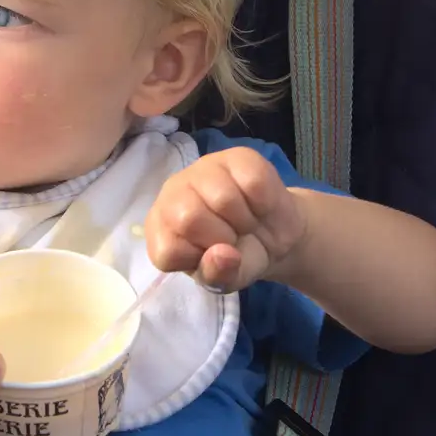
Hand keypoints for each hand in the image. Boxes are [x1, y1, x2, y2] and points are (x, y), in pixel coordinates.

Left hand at [144, 148, 305, 292]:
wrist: (275, 233)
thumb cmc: (239, 256)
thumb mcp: (227, 279)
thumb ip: (219, 275)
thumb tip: (223, 255)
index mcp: (160, 229)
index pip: (167, 251)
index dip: (198, 260)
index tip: (213, 258)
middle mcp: (172, 194)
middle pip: (190, 218)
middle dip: (223, 237)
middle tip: (233, 238)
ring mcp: (202, 170)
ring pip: (223, 198)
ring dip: (245, 221)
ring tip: (245, 223)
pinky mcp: (236, 156)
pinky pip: (252, 182)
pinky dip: (263, 204)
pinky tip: (257, 205)